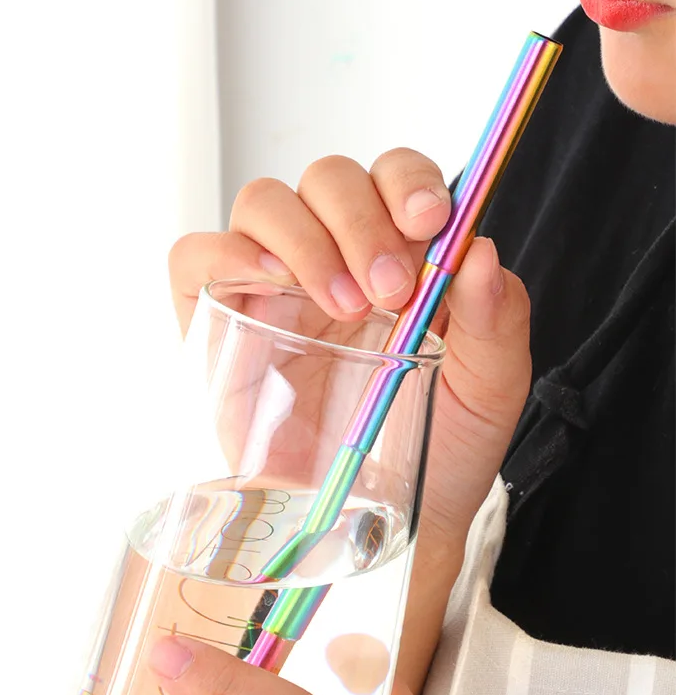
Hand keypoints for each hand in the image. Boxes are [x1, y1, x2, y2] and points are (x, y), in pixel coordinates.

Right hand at [170, 148, 530, 562]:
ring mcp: (273, 286)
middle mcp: (334, 257)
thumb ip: (497, 319)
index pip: (393, 176)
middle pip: (328, 180)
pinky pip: (197, 255)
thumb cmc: (439, 446)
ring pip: (265, 203)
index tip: (428, 223)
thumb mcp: (489, 388)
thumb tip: (479, 249)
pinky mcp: (221, 319)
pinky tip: (267, 282)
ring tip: (340, 306)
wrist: (383, 518)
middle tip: (388, 292)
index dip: (407, 181)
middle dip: (360, 221)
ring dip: (304, 237)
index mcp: (400, 255)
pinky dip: (224, 251)